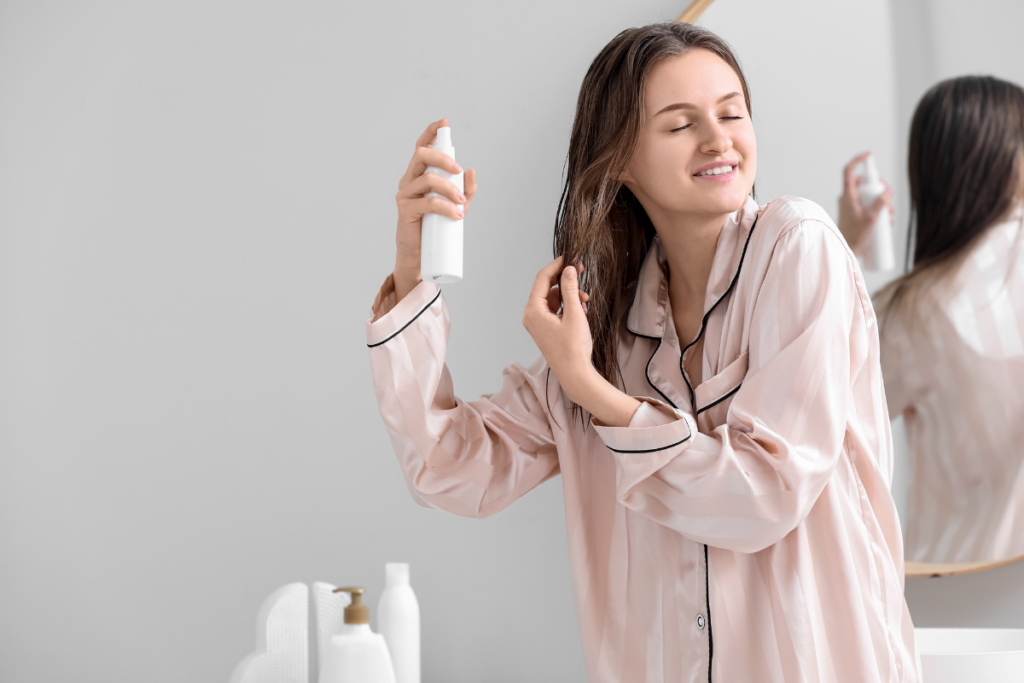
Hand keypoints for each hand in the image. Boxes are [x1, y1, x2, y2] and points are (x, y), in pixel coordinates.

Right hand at [393, 118, 477, 300]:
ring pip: (427, 179)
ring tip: (461, 204)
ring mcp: (405, 194)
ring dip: (449, 188)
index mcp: (419, 175)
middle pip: (421, 155)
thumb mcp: (455, 206)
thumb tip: (472, 171)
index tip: (444, 123)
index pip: (421, 148)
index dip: (431, 132)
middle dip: (442, 158)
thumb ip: (465, 190)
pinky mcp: (405, 210)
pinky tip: (456, 214)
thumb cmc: (434, 228)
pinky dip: (444, 207)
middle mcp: (409, 180)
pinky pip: (427, 202)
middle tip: (458, 170)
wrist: (419, 255)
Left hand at [522, 258, 593, 402]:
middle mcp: (531, 315)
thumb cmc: (573, 349)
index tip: (570, 255)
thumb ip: (570, 289)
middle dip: (565, 279)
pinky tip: (582, 309)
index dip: (557, 265)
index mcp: (533, 310)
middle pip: (547, 287)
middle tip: (581, 270)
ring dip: (569, 295)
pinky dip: (568, 306)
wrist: (575, 374)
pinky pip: (555, 310)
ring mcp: (538, 323)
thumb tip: (568, 269)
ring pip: (553, 298)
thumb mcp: (574, 314)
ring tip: (586, 300)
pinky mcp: (546, 329)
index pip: (543, 278)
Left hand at [838, 151, 892, 256]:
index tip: (868, 155)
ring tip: (889, 215)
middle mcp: (847, 198)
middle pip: (865, 183)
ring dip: (881, 202)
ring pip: (868, 195)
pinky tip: (886, 220)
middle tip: (889, 203)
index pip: (849, 171)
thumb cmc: (855, 237)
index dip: (858, 160)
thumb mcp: (872, 219)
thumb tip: (886, 193)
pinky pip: (868, 204)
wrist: (847, 251)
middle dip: (880, 190)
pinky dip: (878, 209)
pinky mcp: (855, 213)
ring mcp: (851, 205)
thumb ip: (880, 203)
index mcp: (848, 195)